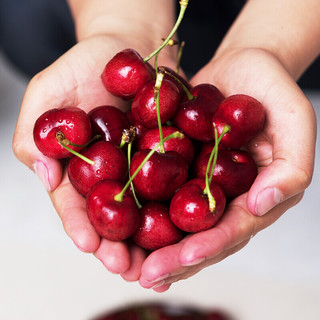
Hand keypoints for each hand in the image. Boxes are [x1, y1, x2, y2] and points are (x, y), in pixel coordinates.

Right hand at [12, 34, 176, 274]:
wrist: (127, 47)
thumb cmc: (83, 64)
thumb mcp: (48, 92)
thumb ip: (36, 133)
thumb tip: (44, 174)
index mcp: (79, 167)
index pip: (76, 203)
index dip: (80, 225)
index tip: (89, 246)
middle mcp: (111, 175)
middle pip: (113, 217)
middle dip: (118, 245)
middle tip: (129, 269)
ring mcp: (142, 168)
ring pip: (146, 210)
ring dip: (151, 239)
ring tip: (160, 265)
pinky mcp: (170, 156)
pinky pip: (177, 183)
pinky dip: (182, 205)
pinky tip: (190, 227)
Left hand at [137, 48, 315, 291]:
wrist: (239, 67)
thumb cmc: (271, 87)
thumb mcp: (294, 118)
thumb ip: (291, 164)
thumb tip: (263, 203)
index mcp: (257, 193)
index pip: (233, 229)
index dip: (209, 246)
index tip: (181, 259)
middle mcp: (227, 196)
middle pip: (201, 235)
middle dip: (175, 258)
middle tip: (145, 275)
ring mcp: (201, 183)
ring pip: (177, 222)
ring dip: (154, 244)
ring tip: (127, 263)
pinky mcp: (180, 167)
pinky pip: (159, 191)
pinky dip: (140, 208)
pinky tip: (119, 223)